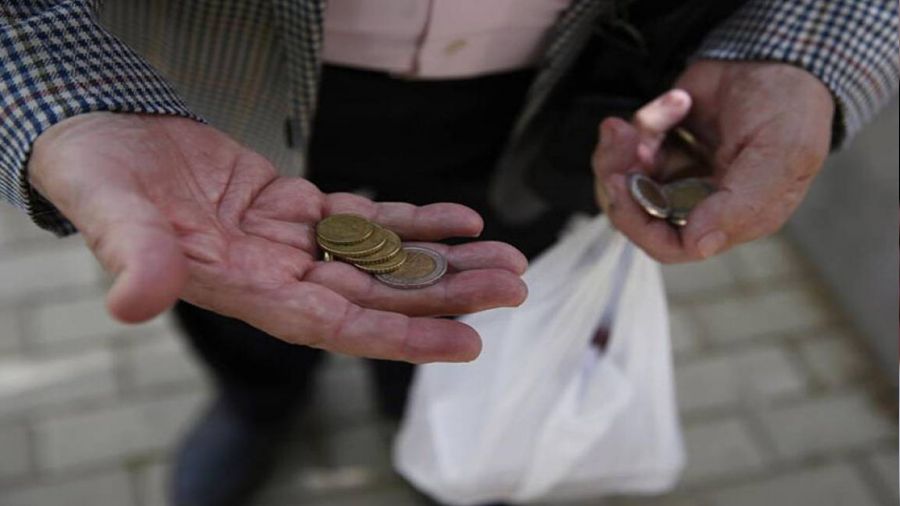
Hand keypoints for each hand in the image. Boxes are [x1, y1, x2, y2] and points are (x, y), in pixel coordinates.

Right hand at [28, 113, 527, 361]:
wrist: (103, 141)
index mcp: (243, 289)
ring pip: (382, 259)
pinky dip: (414, 220)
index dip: (400, 335)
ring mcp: (292, 242)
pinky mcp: (297, 207)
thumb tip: (134, 302)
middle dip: (445, 294)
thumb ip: (133, 255)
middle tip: (512, 286)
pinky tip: (460, 219)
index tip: (466, 341)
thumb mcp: (108, 212)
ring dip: (443, 260)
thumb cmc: (98, 179)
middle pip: (376, 294)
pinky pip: (367, 218)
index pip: (335, 324)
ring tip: (506, 258)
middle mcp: (277, 275)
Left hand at [592, 60, 833, 262]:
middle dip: (620, 178)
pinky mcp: (663, 144)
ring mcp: (678, 173)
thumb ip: (741, 203)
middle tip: (622, 140)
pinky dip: (647, 120)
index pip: (670, 245)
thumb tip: (698, 244)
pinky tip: (679, 101)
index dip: (639, 223)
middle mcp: (701, 202)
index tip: (623, 186)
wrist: (781, 52)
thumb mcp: (780, 154)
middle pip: (636, 213)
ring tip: (635, 122)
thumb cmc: (790, 107)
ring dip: (621, 150)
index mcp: (732, 218)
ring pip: (624, 181)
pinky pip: (631, 145)